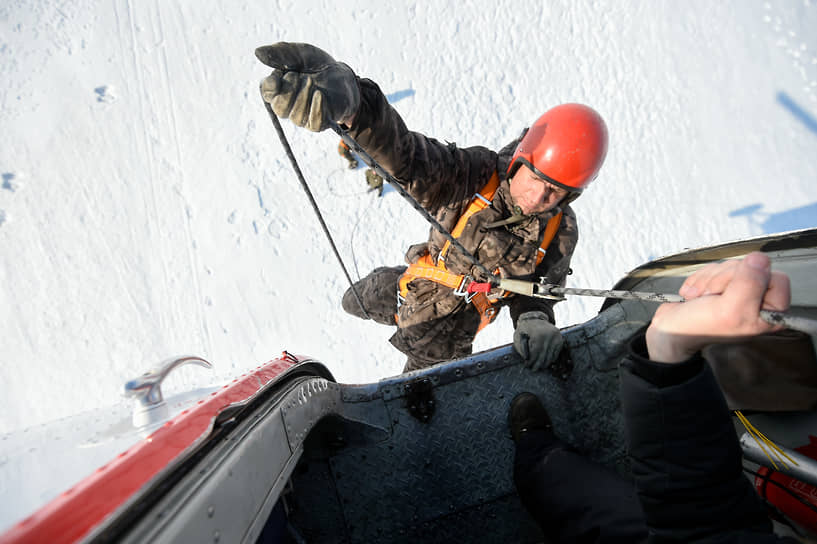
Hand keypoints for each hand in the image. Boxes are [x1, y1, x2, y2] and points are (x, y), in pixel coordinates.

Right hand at [256, 42, 359, 130]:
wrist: (343, 75)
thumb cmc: (318, 65)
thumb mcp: (300, 53)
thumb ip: (281, 53)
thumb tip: (258, 53)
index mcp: (279, 88)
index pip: (266, 92)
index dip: (271, 85)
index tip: (280, 75)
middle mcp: (287, 105)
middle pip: (279, 107)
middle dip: (291, 89)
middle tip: (304, 76)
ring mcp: (302, 117)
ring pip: (295, 115)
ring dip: (305, 95)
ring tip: (314, 82)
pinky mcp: (317, 124)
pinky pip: (313, 122)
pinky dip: (316, 106)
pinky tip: (320, 94)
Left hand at [513, 311, 563, 370]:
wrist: (536, 318)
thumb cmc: (525, 328)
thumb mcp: (519, 335)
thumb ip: (522, 347)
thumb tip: (526, 359)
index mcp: (539, 334)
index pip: (536, 352)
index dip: (531, 361)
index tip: (527, 366)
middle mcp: (550, 336)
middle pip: (544, 356)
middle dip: (538, 364)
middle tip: (533, 370)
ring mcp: (557, 338)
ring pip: (551, 356)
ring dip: (545, 363)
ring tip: (539, 367)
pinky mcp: (560, 340)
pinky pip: (556, 353)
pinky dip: (551, 359)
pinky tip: (546, 362)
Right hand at [646, 252, 790, 362]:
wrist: (671, 328)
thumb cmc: (699, 326)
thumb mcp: (729, 310)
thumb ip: (749, 284)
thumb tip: (760, 258)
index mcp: (771, 312)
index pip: (776, 277)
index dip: (750, 281)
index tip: (731, 296)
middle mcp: (759, 300)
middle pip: (750, 268)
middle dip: (723, 280)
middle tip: (711, 298)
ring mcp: (740, 291)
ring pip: (731, 265)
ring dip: (709, 280)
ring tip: (701, 298)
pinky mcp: (722, 283)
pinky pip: (716, 266)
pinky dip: (701, 278)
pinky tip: (696, 294)